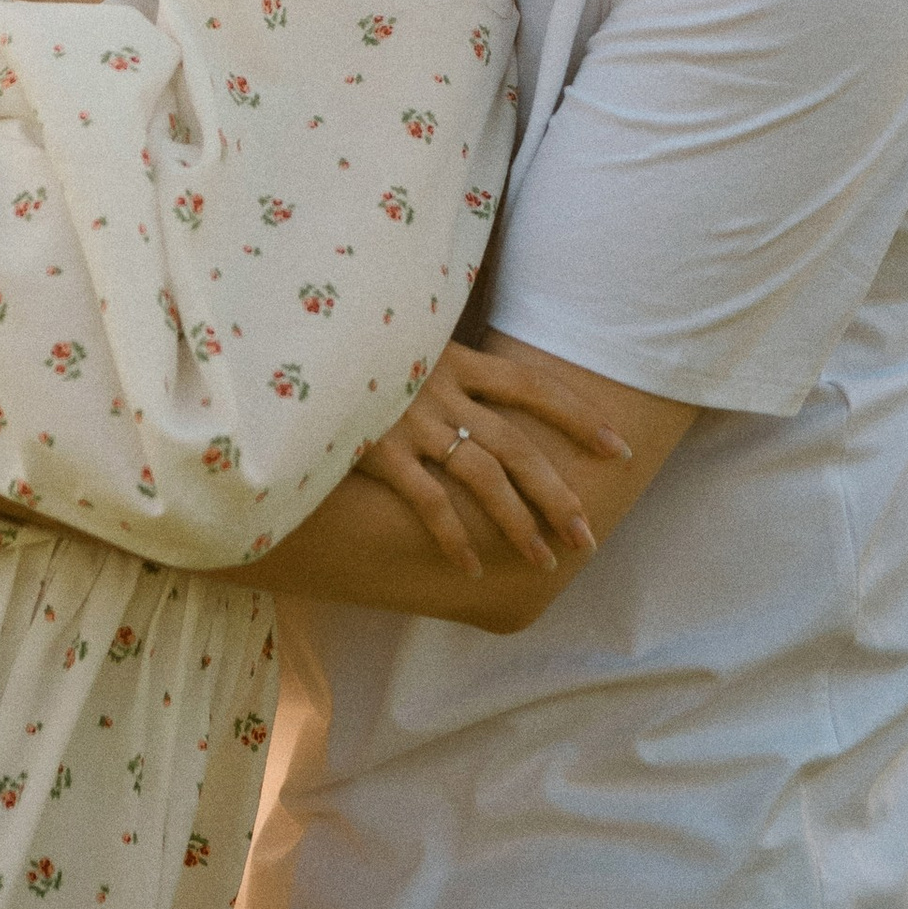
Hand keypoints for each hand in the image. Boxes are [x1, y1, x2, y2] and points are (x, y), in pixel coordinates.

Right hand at [359, 336, 634, 579]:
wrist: (289, 340)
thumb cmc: (349, 348)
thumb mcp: (401, 343)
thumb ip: (439, 367)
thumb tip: (474, 396)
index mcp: (455, 359)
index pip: (532, 386)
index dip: (579, 417)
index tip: (618, 450)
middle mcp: (441, 387)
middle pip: (518, 445)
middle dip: (558, 493)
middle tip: (588, 537)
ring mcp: (411, 418)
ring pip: (484, 477)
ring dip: (518, 523)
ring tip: (543, 562)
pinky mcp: (377, 447)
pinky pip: (428, 500)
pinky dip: (453, 536)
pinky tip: (471, 568)